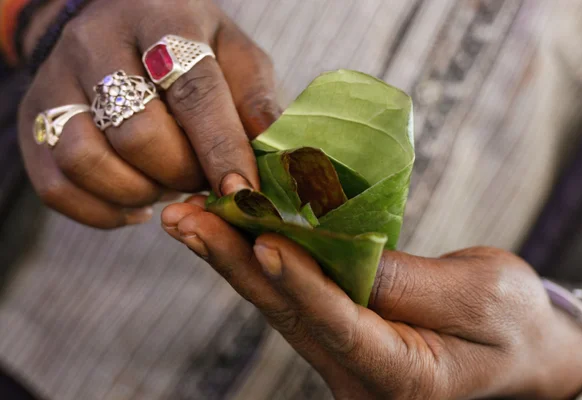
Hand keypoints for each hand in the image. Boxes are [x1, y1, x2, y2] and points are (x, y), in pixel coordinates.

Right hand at [19, 0, 278, 227]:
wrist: (120, 26)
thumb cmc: (192, 48)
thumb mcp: (234, 57)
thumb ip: (256, 102)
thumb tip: (275, 158)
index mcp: (164, 19)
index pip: (194, 91)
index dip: (220, 150)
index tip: (241, 193)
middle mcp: (99, 42)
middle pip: (138, 134)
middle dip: (179, 174)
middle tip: (199, 177)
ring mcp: (56, 79)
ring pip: (87, 160)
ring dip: (138, 192)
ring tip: (163, 185)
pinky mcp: (33, 118)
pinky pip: (56, 187)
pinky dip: (101, 211)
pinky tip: (133, 203)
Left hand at [162, 196, 581, 399]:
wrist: (522, 355)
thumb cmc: (512, 325)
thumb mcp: (483, 297)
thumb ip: (411, 282)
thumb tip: (344, 250)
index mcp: (404, 374)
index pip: (341, 325)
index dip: (302, 282)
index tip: (263, 240)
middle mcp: (359, 372)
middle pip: (288, 313)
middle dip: (235, 262)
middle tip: (187, 219)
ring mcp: (343, 357)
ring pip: (279, 304)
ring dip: (233, 258)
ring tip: (190, 218)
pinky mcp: (338, 335)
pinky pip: (293, 296)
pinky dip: (258, 260)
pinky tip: (230, 230)